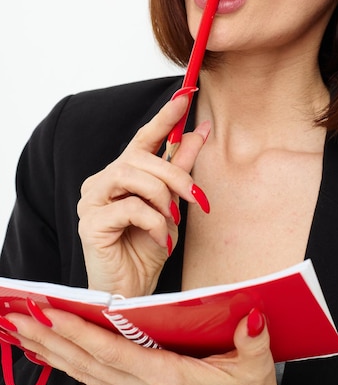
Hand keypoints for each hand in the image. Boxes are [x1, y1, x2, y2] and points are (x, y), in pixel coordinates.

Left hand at [8, 307, 281, 384]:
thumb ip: (252, 340)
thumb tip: (249, 313)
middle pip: (89, 362)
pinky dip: (69, 363)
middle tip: (18, 315)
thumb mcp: (256, 369)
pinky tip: (52, 352)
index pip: (115, 353)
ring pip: (86, 372)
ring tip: (22, 330)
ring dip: (52, 350)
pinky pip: (96, 378)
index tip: (51, 314)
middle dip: (51, 338)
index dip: (81, 333)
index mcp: (170, 378)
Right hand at [77, 93, 209, 296]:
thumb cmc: (148, 247)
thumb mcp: (172, 204)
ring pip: (133, 176)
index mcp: (123, 173)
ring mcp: (93, 200)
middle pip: (142, 159)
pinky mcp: (90, 223)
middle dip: (176, 175)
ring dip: (163, 197)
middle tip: (196, 198)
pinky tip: (162, 238)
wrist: (132, 290)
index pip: (143, 137)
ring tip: (172, 220)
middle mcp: (103, 181)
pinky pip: (130, 208)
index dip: (164, 116)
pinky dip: (154, 222)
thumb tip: (200, 130)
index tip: (185, 94)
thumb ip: (182, 167)